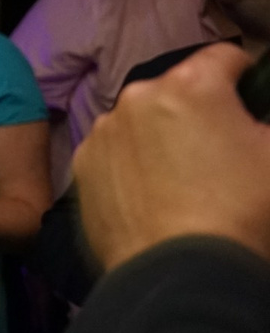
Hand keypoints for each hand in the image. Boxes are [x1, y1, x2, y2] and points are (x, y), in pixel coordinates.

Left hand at [75, 44, 269, 271]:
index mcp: (190, 84)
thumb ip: (263, 124)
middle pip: (178, 93)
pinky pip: (115, 156)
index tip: (252, 103)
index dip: (246, 78)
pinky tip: (153, 200)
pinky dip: (133, 168)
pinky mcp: (81, 170)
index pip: (226, 58)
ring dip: (161, 139)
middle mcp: (135, 98)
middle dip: (200, 114)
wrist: (182, 275)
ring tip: (184, 183)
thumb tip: (250, 124)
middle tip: (222, 155)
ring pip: (142, 124)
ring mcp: (102, 134)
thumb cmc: (244, 212)